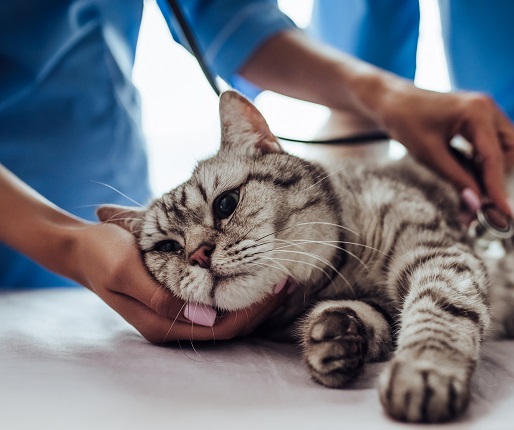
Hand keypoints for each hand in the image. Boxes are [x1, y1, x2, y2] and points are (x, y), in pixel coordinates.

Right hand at [74, 223, 286, 343]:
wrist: (82, 247)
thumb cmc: (103, 253)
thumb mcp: (127, 270)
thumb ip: (162, 296)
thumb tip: (206, 315)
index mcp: (162, 323)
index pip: (222, 328)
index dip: (253, 311)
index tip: (276, 284)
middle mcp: (176, 324)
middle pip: (233, 326)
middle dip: (263, 307)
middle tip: (290, 280)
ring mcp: (181, 312)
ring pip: (230, 316)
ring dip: (258, 299)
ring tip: (284, 276)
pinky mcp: (183, 297)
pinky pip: (222, 302)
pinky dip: (243, 289)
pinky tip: (259, 271)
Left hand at [373, 84, 513, 217]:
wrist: (394, 101)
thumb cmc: (406, 122)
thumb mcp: (429, 154)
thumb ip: (456, 179)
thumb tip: (477, 206)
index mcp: (476, 111)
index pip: (495, 158)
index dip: (498, 188)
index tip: (505, 214)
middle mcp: (488, 107)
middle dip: (501, 171)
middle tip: (477, 185)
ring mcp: (488, 110)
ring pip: (511, 146)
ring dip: (496, 166)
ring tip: (469, 176)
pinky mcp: (483, 117)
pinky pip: (498, 142)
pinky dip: (488, 159)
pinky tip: (467, 166)